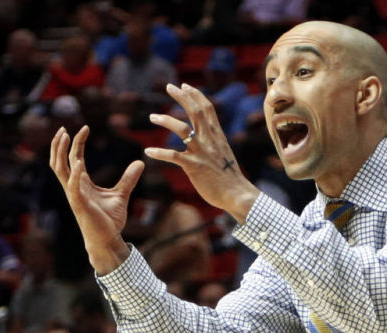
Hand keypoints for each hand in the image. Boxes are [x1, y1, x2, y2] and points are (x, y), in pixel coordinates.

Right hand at [49, 125, 143, 273]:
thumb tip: (139, 162)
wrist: (108, 239)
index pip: (74, 158)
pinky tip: (79, 163)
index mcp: (81, 183)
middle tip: (63, 128)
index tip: (85, 127)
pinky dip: (75, 175)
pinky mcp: (79, 205)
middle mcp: (74, 187)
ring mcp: (74, 196)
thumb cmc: (110, 219)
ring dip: (60, 154)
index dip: (77, 143)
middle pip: (60, 162)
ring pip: (60, 171)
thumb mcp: (121, 194)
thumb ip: (128, 178)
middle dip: (59, 145)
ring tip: (64, 137)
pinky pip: (73, 188)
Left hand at [145, 83, 258, 223]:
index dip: (195, 95)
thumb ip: (214, 143)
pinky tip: (148, 152)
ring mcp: (201, 152)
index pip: (207, 108)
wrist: (237, 193)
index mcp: (217, 136)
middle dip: (181, 97)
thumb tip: (207, 138)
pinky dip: (159, 153)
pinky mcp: (194, 166)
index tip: (185, 85)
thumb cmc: (230, 177)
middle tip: (169, 86)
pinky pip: (173, 156)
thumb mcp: (224, 153)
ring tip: (152, 117)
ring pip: (182, 129)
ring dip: (165, 120)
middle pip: (195, 111)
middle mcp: (209, 140)